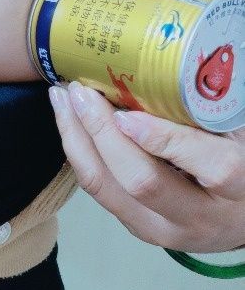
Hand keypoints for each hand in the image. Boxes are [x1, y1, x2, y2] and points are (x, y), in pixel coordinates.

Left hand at [49, 81, 244, 253]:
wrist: (243, 220)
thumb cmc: (244, 166)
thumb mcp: (241, 137)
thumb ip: (215, 109)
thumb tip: (179, 61)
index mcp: (239, 189)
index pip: (212, 168)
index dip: (168, 140)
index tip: (130, 113)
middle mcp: (199, 217)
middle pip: (141, 182)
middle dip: (102, 133)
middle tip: (82, 92)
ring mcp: (162, 228)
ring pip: (106, 188)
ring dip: (77, 140)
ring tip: (62, 99)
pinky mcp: (137, 227)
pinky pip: (98, 189)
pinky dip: (78, 152)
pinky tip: (70, 122)